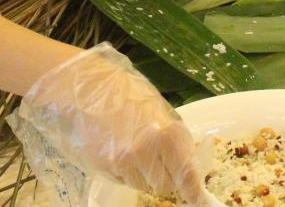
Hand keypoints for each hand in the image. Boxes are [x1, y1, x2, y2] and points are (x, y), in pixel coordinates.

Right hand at [14, 44, 211, 206]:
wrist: (85, 88)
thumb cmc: (124, 92)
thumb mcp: (158, 109)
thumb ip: (174, 137)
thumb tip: (189, 164)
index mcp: (167, 134)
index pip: (187, 174)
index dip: (194, 191)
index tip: (200, 201)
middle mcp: (148, 152)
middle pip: (166, 184)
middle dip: (166, 175)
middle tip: (159, 157)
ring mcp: (125, 163)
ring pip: (145, 185)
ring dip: (145, 174)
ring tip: (134, 147)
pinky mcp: (107, 168)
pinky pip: (125, 180)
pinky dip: (127, 172)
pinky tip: (119, 148)